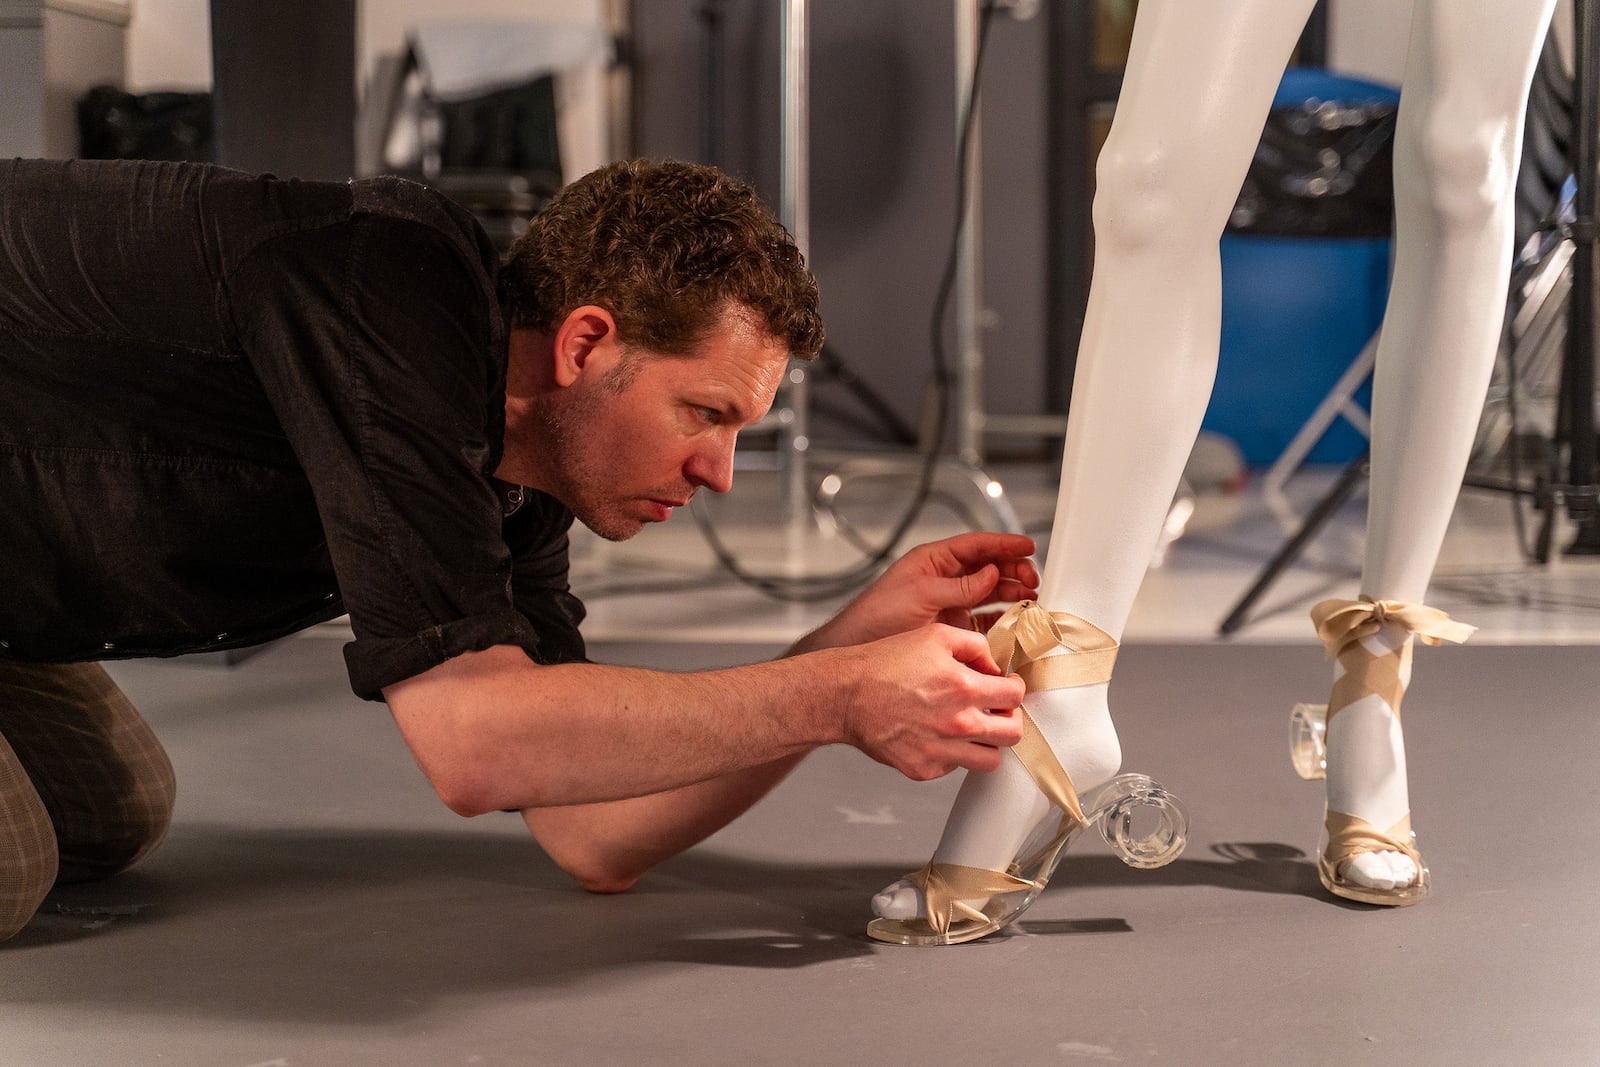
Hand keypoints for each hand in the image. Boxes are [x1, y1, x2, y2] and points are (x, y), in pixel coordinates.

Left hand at [798, 532, 1038, 651]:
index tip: (1028, 547)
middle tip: (1032, 580)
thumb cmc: (878, 615)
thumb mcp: (921, 595)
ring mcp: (950, 602)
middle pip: (988, 567)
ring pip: (990, 592)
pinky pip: (984, 618)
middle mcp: (945, 578)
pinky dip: (1002, 618)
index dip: (1004, 545)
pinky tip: (1015, 620)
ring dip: (1012, 593)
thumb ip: (959, 586)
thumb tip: (991, 573)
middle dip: (1013, 570)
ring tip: (1030, 599)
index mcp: (934, 561)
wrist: (859, 647)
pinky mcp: (952, 625)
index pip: (976, 545)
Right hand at [834, 624, 1026, 779]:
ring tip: (972, 729)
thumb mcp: (935, 636)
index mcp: (965, 687)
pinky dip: (952, 754)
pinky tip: (937, 735)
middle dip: (1009, 719)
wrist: (845, 695)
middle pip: (1013, 734)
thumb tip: (995, 666)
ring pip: (990, 760)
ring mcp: (941, 751)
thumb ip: (975, 645)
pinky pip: (954, 768)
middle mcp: (958, 724)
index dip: (1014, 688)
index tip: (1006, 687)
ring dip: (987, 743)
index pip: (1015, 695)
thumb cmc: (884, 664)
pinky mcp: (924, 769)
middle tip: (997, 711)